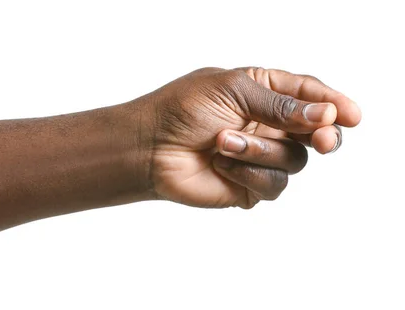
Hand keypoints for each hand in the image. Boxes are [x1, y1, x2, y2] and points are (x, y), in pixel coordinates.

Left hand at [142, 67, 360, 207]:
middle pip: (315, 132)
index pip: (309, 95)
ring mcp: (259, 156)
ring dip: (260, 150)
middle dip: (322, 135)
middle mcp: (266, 124)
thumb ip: (281, 104)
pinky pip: (273, 185)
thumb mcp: (233, 91)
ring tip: (222, 141)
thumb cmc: (182, 110)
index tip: (353, 115)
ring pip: (293, 160)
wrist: (149, 148)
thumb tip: (327, 113)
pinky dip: (248, 173)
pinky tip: (221, 163)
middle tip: (323, 140)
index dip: (333, 104)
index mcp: (262, 92)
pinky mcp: (249, 185)